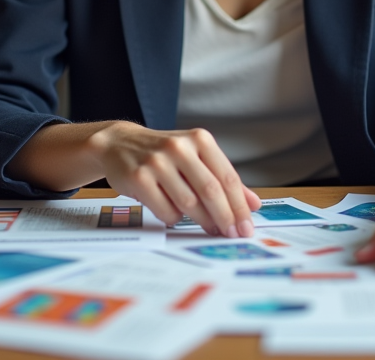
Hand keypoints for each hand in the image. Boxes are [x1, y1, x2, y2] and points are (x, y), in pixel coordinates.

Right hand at [91, 122, 260, 237]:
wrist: (120, 144)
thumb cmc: (166, 154)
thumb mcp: (196, 157)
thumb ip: (224, 178)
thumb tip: (253, 204)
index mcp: (200, 139)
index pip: (227, 177)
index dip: (239, 206)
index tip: (246, 226)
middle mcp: (179, 147)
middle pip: (210, 191)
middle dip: (225, 217)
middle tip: (233, 234)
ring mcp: (157, 162)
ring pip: (188, 203)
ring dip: (203, 221)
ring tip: (210, 228)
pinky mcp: (139, 178)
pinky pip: (165, 210)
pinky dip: (174, 219)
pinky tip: (175, 215)